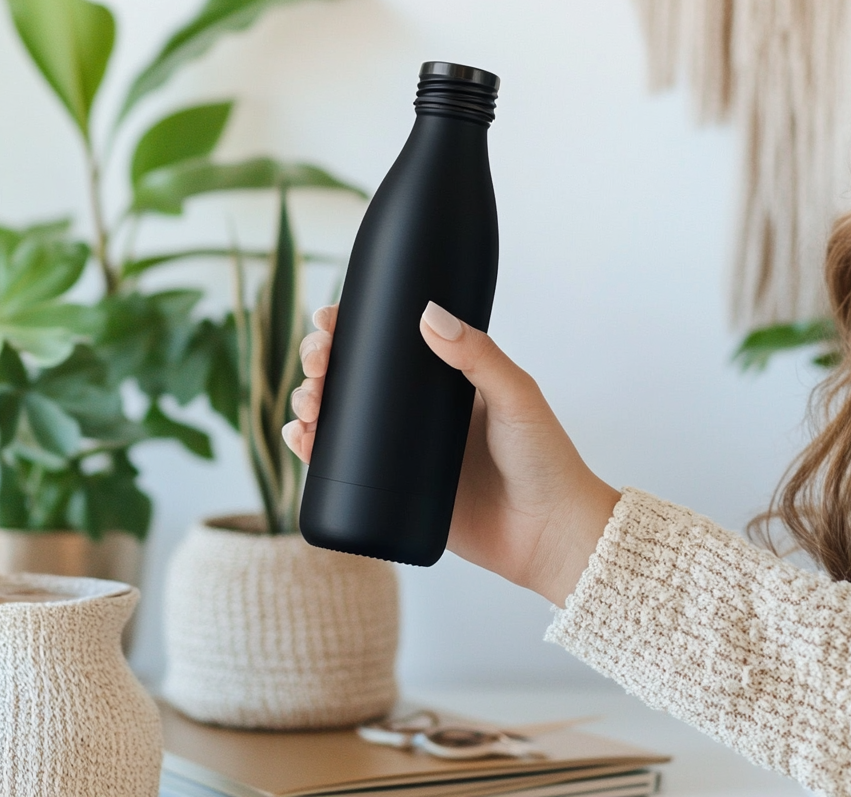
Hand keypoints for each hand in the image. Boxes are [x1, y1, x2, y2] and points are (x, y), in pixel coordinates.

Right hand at [284, 302, 619, 605]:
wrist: (550, 536)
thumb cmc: (546, 461)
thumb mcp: (516, 397)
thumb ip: (479, 356)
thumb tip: (427, 314)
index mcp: (444, 378)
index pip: (387, 341)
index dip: (351, 327)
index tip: (329, 318)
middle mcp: (417, 411)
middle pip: (353, 375)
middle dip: (321, 362)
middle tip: (316, 362)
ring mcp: (402, 452)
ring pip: (339, 417)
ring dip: (310, 402)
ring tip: (307, 403)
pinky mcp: (393, 494)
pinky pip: (340, 469)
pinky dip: (312, 450)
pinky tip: (300, 439)